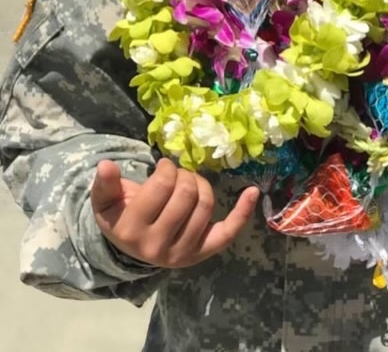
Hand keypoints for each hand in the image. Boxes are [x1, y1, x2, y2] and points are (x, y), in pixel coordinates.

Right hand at [91, 158, 258, 268]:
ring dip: (201, 184)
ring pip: (206, 204)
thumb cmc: (123, 215)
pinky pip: (227, 232)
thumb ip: (105, 184)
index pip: (163, 186)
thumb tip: (106, 165)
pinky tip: (252, 192)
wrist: (133, 247)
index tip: (163, 167)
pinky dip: (243, 212)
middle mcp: (158, 247)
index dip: (166, 168)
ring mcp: (183, 253)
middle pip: (187, 193)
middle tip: (176, 175)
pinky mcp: (203, 253)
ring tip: (189, 183)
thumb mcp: (107, 202)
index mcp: (132, 231)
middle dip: (184, 174)